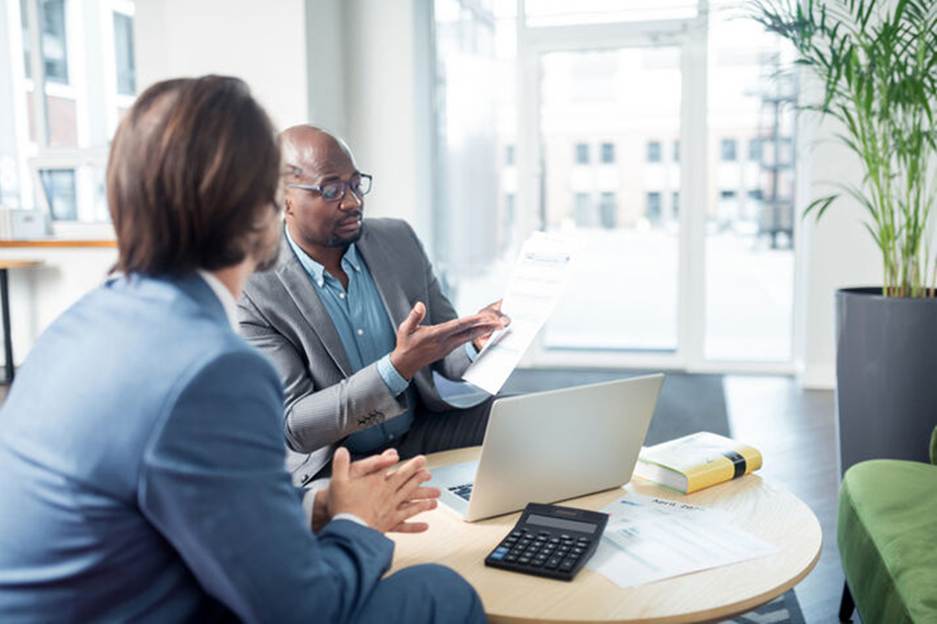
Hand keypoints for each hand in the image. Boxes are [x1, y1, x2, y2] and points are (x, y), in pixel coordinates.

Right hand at [327, 447, 440, 532]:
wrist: (346, 529)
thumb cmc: (341, 506)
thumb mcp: (337, 480)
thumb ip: (340, 463)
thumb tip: (342, 451)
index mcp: (375, 482)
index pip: (393, 468)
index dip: (406, 462)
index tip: (417, 459)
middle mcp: (386, 493)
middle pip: (406, 481)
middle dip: (418, 474)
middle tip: (428, 471)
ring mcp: (390, 509)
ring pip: (411, 500)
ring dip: (424, 497)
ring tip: (435, 495)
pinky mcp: (389, 523)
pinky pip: (406, 523)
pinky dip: (415, 525)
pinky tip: (425, 526)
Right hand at [390, 302, 506, 379]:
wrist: (406, 363)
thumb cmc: (405, 344)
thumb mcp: (405, 329)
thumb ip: (414, 317)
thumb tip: (420, 305)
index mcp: (435, 336)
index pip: (456, 326)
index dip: (470, 321)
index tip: (482, 317)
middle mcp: (445, 342)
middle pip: (468, 333)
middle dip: (484, 327)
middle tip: (498, 323)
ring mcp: (448, 347)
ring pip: (468, 337)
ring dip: (483, 331)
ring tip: (496, 325)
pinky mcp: (449, 349)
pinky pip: (465, 340)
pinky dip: (475, 335)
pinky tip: (483, 331)